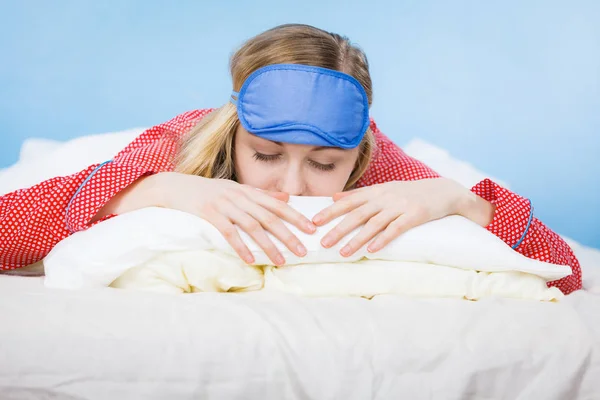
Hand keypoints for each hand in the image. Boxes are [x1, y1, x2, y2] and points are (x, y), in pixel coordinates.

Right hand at [94, 172, 315, 265]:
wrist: (173, 186)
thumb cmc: (206, 190)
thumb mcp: (235, 189)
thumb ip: (261, 195)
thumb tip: (287, 199)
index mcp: (247, 191)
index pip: (276, 205)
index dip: (296, 216)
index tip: (312, 229)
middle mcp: (239, 197)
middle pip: (269, 217)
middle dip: (288, 235)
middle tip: (303, 251)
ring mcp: (224, 204)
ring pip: (252, 226)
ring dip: (268, 245)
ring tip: (281, 261)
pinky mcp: (208, 214)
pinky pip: (228, 232)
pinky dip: (241, 247)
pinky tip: (251, 260)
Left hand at [312, 178, 491, 256]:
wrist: (443, 191)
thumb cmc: (409, 192)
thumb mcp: (384, 189)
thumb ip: (359, 194)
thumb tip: (334, 197)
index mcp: (376, 191)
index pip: (348, 201)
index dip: (331, 211)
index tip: (314, 221)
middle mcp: (385, 198)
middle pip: (357, 214)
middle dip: (338, 229)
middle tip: (323, 243)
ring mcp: (400, 207)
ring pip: (373, 224)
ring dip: (357, 239)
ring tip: (343, 253)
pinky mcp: (415, 216)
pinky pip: (396, 229)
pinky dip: (383, 240)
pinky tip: (371, 251)